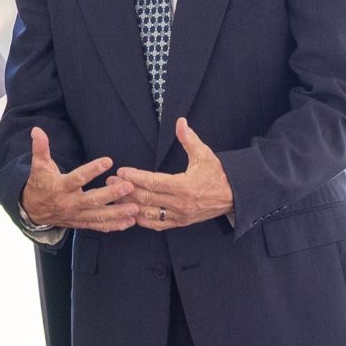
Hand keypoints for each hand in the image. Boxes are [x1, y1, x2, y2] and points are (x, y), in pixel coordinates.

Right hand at [21, 127, 136, 231]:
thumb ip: (40, 148)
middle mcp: (70, 203)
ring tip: (135, 208)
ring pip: (98, 215)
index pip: (77, 178)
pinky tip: (129, 222)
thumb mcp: (39, 166)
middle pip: (92, 199)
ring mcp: (76, 215)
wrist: (32, 211)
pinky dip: (114, 225)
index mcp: (60, 187)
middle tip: (128, 186)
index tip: (108, 161)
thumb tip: (37, 130)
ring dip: (117, 213)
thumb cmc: (40, 184)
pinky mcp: (81, 223)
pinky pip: (98, 226)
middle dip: (111, 194)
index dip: (92, 170)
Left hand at [112, 119, 233, 229]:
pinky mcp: (180, 223)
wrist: (235, 195)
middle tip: (109, 182)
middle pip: (146, 198)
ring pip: (148, 213)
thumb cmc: (218, 174)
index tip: (121, 171)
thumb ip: (189, 139)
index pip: (153, 182)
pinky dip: (142, 220)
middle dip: (125, 190)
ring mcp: (179, 215)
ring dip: (129, 206)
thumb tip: (180, 122)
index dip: (135, 177)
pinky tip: (130, 213)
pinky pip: (157, 224)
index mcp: (184, 186)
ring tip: (114, 197)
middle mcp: (180, 203)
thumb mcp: (205, 154)